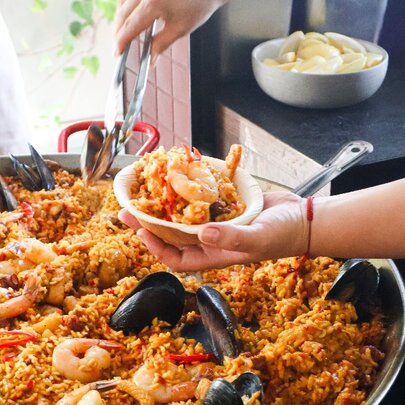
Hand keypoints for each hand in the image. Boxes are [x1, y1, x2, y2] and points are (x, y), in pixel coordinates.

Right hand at [114, 0, 227, 60]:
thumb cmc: (199, 5)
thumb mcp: (180, 29)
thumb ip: (161, 45)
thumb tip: (151, 62)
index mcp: (153, 4)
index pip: (130, 26)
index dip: (121, 41)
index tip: (116, 53)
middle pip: (123, 13)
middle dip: (118, 31)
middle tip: (118, 47)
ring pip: (123, 1)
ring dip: (121, 17)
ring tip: (123, 33)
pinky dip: (127, 5)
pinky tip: (130, 15)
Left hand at [118, 191, 308, 271]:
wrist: (301, 217)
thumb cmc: (282, 234)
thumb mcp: (258, 237)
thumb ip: (232, 238)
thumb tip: (203, 234)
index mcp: (214, 254)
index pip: (177, 257)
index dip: (156, 247)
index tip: (140, 231)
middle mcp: (211, 239)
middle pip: (172, 235)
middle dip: (149, 224)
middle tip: (127, 209)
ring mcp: (216, 222)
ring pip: (182, 217)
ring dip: (163, 207)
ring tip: (144, 193)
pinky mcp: (223, 206)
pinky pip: (199, 201)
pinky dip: (186, 192)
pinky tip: (176, 179)